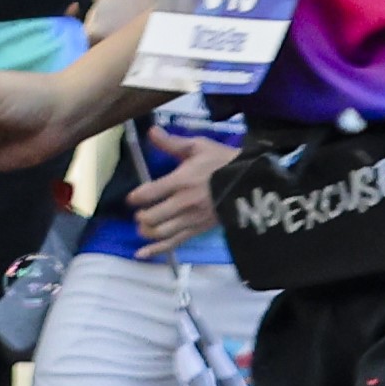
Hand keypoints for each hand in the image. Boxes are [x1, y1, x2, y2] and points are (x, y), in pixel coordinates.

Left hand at [128, 117, 225, 250]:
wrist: (251, 180)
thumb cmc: (223, 161)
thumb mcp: (199, 146)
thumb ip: (172, 143)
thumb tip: (151, 132)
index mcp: (182, 180)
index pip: (149, 193)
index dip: (135, 197)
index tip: (133, 197)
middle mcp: (184, 202)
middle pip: (151, 217)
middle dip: (141, 216)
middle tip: (141, 212)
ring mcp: (192, 218)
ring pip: (160, 232)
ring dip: (146, 231)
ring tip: (145, 226)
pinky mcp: (200, 229)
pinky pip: (175, 243)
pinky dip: (156, 250)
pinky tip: (142, 253)